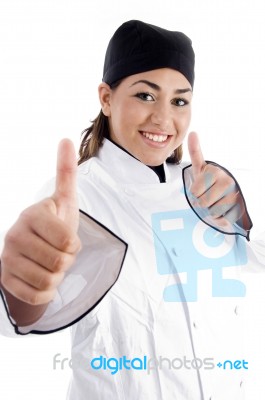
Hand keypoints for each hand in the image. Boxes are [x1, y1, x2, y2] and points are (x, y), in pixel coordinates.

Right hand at [1, 139, 80, 305]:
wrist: (33, 252)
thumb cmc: (53, 225)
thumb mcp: (64, 199)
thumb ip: (65, 172)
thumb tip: (65, 139)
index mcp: (31, 215)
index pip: (68, 241)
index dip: (74, 244)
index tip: (65, 237)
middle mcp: (14, 235)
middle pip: (60, 263)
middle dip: (66, 261)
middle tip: (58, 252)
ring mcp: (7, 259)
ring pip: (50, 282)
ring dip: (57, 276)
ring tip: (49, 263)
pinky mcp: (6, 281)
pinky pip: (38, 296)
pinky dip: (46, 292)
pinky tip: (40, 277)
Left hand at [188, 132, 244, 227]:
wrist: (230, 193)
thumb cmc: (211, 181)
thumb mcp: (201, 168)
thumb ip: (196, 152)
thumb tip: (193, 132)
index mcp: (214, 172)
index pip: (194, 192)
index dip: (195, 193)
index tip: (201, 187)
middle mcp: (227, 182)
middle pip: (202, 203)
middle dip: (202, 203)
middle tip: (209, 196)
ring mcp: (234, 196)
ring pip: (211, 212)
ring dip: (211, 211)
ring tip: (216, 201)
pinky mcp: (239, 209)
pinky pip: (221, 219)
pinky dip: (220, 219)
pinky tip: (224, 210)